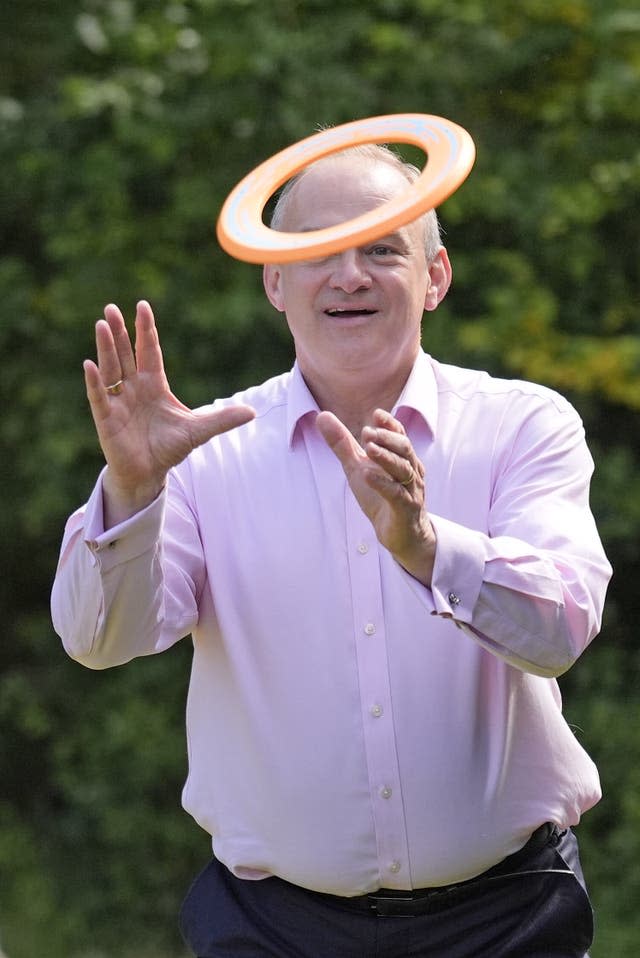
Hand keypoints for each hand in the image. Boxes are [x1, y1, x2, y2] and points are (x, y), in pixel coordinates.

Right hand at [83, 300, 254, 525]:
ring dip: (106, 347)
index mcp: (154, 384)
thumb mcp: (198, 431)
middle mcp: (133, 388)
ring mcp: (118, 401)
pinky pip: (99, 396)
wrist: (148, 474)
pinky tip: (89, 365)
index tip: (142, 306)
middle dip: (119, 332)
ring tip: (102, 324)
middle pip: (125, 354)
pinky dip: (94, 381)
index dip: (145, 330)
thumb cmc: (169, 448)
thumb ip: (222, 419)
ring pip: (111, 368)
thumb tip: (252, 412)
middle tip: (112, 308)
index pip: (149, 351)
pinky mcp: (107, 418)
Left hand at [316, 408, 435, 585]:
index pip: (399, 436)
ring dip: (385, 457)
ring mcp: (410, 491)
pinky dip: (382, 484)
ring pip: (403, 469)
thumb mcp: (357, 468)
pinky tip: (367, 476)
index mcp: (401, 458)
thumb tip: (322, 416)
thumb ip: (342, 444)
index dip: (390, 425)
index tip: (376, 414)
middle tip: (367, 431)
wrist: (401, 535)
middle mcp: (410, 471)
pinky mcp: (405, 510)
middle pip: (404, 449)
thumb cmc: (381, 497)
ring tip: (368, 448)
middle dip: (387, 439)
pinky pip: (396, 495)